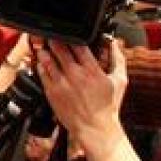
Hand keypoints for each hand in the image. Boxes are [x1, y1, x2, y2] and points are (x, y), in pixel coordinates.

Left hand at [34, 38, 127, 152]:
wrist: (94, 127)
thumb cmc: (107, 106)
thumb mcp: (120, 80)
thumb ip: (117, 59)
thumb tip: (115, 44)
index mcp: (92, 70)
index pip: (78, 46)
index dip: (72, 36)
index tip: (68, 32)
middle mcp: (75, 75)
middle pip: (60, 50)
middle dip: (54, 40)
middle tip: (51, 35)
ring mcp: (61, 84)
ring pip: (48, 61)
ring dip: (44, 51)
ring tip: (42, 45)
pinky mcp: (52, 93)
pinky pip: (42, 75)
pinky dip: (40, 66)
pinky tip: (40, 62)